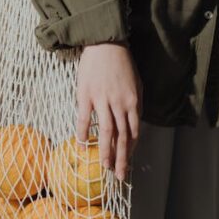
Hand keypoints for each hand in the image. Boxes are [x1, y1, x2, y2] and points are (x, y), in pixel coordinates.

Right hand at [76, 43, 142, 181]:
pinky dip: (83, 132)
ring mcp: (102, 100)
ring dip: (106, 152)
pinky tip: (82, 145)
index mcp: (133, 102)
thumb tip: (133, 124)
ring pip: (106, 132)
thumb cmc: (122, 64)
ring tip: (104, 167)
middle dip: (121, 158)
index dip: (131, 150)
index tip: (128, 163)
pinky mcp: (86, 94)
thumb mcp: (136, 84)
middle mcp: (119, 104)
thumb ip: (135, 105)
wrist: (105, 43)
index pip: (134, 132)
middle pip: (122, 137)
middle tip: (120, 176)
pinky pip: (84, 118)